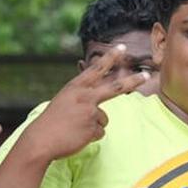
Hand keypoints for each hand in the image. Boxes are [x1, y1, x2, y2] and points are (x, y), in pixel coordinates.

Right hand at [22, 44, 149, 161]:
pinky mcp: (92, 128)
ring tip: (75, 129)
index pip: (96, 69)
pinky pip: (99, 133)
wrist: (40, 140)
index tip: (122, 47)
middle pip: (116, 88)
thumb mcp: (63, 101)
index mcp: (75, 87)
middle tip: (147, 76)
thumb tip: (99, 107)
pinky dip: (90, 137)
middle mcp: (85, 96)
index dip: (110, 58)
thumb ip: (81, 98)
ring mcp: (90, 112)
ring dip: (93, 125)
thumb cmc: (50, 122)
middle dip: (133, 81)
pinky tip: (76, 136)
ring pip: (103, 119)